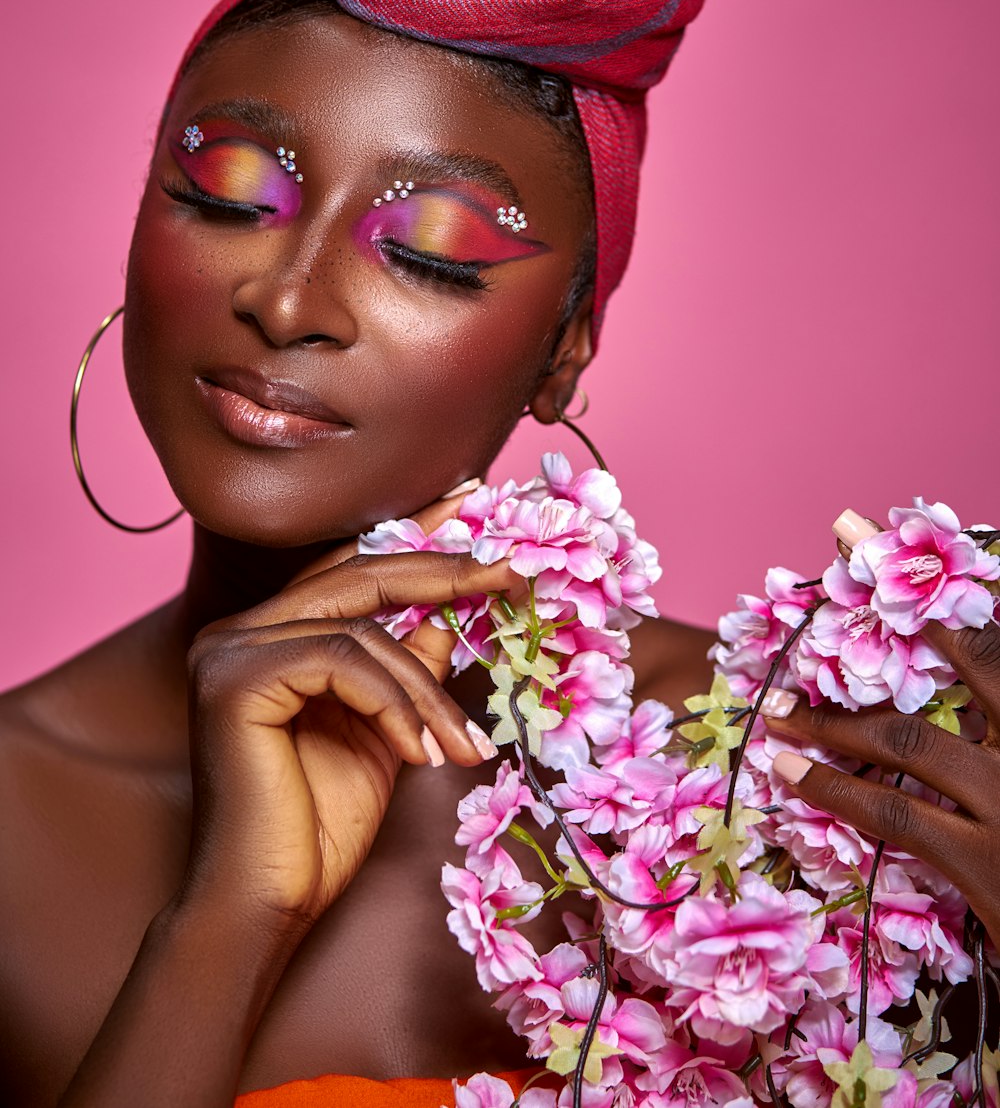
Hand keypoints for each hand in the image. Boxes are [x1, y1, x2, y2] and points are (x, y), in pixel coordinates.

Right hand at [178, 491, 513, 930]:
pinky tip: (420, 756)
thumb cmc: (320, 825)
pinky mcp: (233, 679)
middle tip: (510, 572)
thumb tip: (456, 605)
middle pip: (359, 576)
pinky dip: (395, 705)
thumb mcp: (387, 729)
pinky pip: (342, 662)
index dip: (414, 531)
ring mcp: (228, 650)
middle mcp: (239, 631)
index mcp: (269, 636)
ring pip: (361, 630)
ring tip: (462, 747)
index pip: (351, 566)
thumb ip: (408, 664)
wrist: (265, 906)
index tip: (473, 499)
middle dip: (444, 571)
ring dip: (427, 691)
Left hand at [762, 518, 999, 951]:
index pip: (998, 636)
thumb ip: (993, 726)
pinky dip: (834, 788)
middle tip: (843, 528)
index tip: (891, 528)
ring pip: (910, 737)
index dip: (949, 579)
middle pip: (972, 651)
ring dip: (835, 716)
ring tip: (780, 706)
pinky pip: (896, 814)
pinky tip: (789, 772)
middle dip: (900, 587)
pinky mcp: (992, 866)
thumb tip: (953, 702)